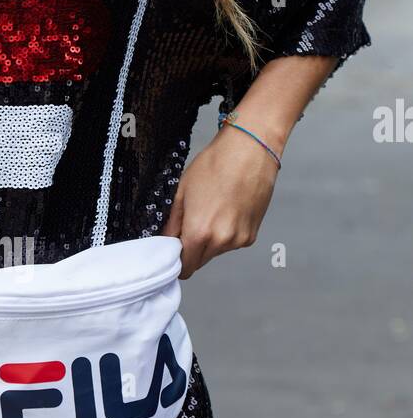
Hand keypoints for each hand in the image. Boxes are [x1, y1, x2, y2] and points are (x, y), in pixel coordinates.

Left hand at [161, 125, 279, 278]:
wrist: (250, 150)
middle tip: (192, 223)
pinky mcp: (252, 235)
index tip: (175, 248)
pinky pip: (232, 243)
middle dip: (192, 249)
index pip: (185, 267)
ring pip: (216, 252)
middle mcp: (221, 242)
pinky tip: (227, 210)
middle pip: (200, 262)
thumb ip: (171, 223)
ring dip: (210, 241)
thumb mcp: (181, 192)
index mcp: (199, 233)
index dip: (177, 259)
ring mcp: (239, 240)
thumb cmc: (215, 165)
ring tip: (213, 210)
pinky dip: (227, 234)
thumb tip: (165, 241)